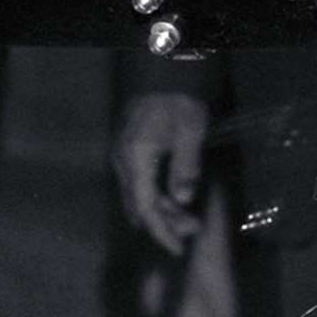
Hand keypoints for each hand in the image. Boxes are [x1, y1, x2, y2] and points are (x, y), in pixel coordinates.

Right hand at [114, 91, 210, 255]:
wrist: (162, 68)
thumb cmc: (178, 98)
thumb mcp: (190, 131)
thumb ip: (185, 168)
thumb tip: (184, 200)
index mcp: (136, 159)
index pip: (146, 208)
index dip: (162, 231)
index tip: (179, 248)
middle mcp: (123, 163)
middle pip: (140, 207)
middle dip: (165, 223)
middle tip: (193, 230)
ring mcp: (122, 158)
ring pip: (138, 197)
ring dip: (162, 210)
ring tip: (188, 217)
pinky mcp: (128, 153)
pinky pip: (138, 184)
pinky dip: (155, 196)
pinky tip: (174, 198)